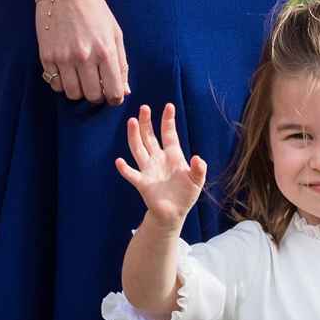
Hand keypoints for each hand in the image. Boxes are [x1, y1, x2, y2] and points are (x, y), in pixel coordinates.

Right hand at [36, 0, 129, 104]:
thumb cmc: (95, 11)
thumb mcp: (115, 35)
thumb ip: (121, 65)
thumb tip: (124, 91)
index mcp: (105, 52)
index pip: (114, 93)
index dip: (115, 98)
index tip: (112, 94)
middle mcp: (85, 57)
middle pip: (92, 97)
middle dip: (97, 95)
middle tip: (96, 84)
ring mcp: (64, 57)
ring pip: (73, 94)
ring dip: (79, 91)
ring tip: (80, 78)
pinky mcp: (47, 56)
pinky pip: (55, 84)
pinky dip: (62, 83)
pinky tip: (66, 72)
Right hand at [115, 104, 206, 229]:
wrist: (174, 212)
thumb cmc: (186, 195)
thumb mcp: (197, 181)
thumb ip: (199, 169)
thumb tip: (197, 158)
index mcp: (173, 156)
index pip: (169, 134)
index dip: (168, 121)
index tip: (169, 106)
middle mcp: (158, 159)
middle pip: (150, 137)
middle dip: (147, 123)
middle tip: (144, 108)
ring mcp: (148, 170)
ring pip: (138, 149)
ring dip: (135, 136)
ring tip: (132, 122)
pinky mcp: (142, 183)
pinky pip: (131, 174)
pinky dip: (125, 169)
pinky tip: (119, 161)